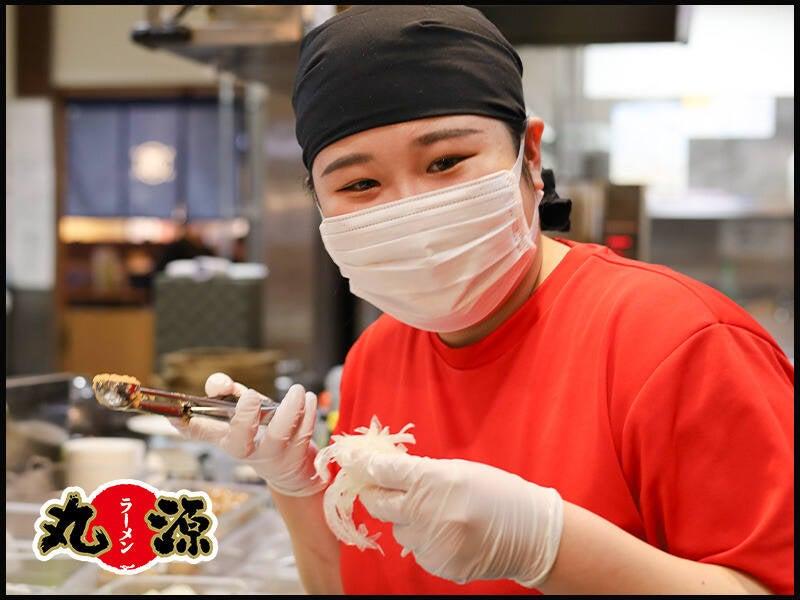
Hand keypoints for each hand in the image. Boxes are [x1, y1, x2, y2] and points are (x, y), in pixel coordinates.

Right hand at [170, 372, 325, 496]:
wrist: (294, 472)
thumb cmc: (264, 433)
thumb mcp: (246, 411)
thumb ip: (231, 393)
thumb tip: (219, 384)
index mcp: (228, 438)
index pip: (200, 432)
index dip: (186, 424)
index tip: (174, 416)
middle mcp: (247, 451)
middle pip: (239, 442)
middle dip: (243, 418)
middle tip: (250, 395)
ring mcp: (272, 458)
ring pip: (279, 436)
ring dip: (289, 411)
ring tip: (297, 390)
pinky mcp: (296, 459)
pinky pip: (303, 435)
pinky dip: (307, 415)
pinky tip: (308, 399)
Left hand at [343, 451, 563, 586]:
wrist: (531, 533)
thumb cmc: (496, 493)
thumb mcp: (458, 471)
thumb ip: (420, 472)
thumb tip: (382, 469)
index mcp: (434, 479)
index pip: (385, 470)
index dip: (365, 464)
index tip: (352, 459)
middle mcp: (428, 511)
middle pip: (378, 503)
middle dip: (375, 493)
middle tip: (380, 487)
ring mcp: (432, 541)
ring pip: (398, 528)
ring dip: (407, 520)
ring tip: (438, 514)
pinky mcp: (438, 564)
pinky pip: (417, 549)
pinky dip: (425, 540)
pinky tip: (449, 533)